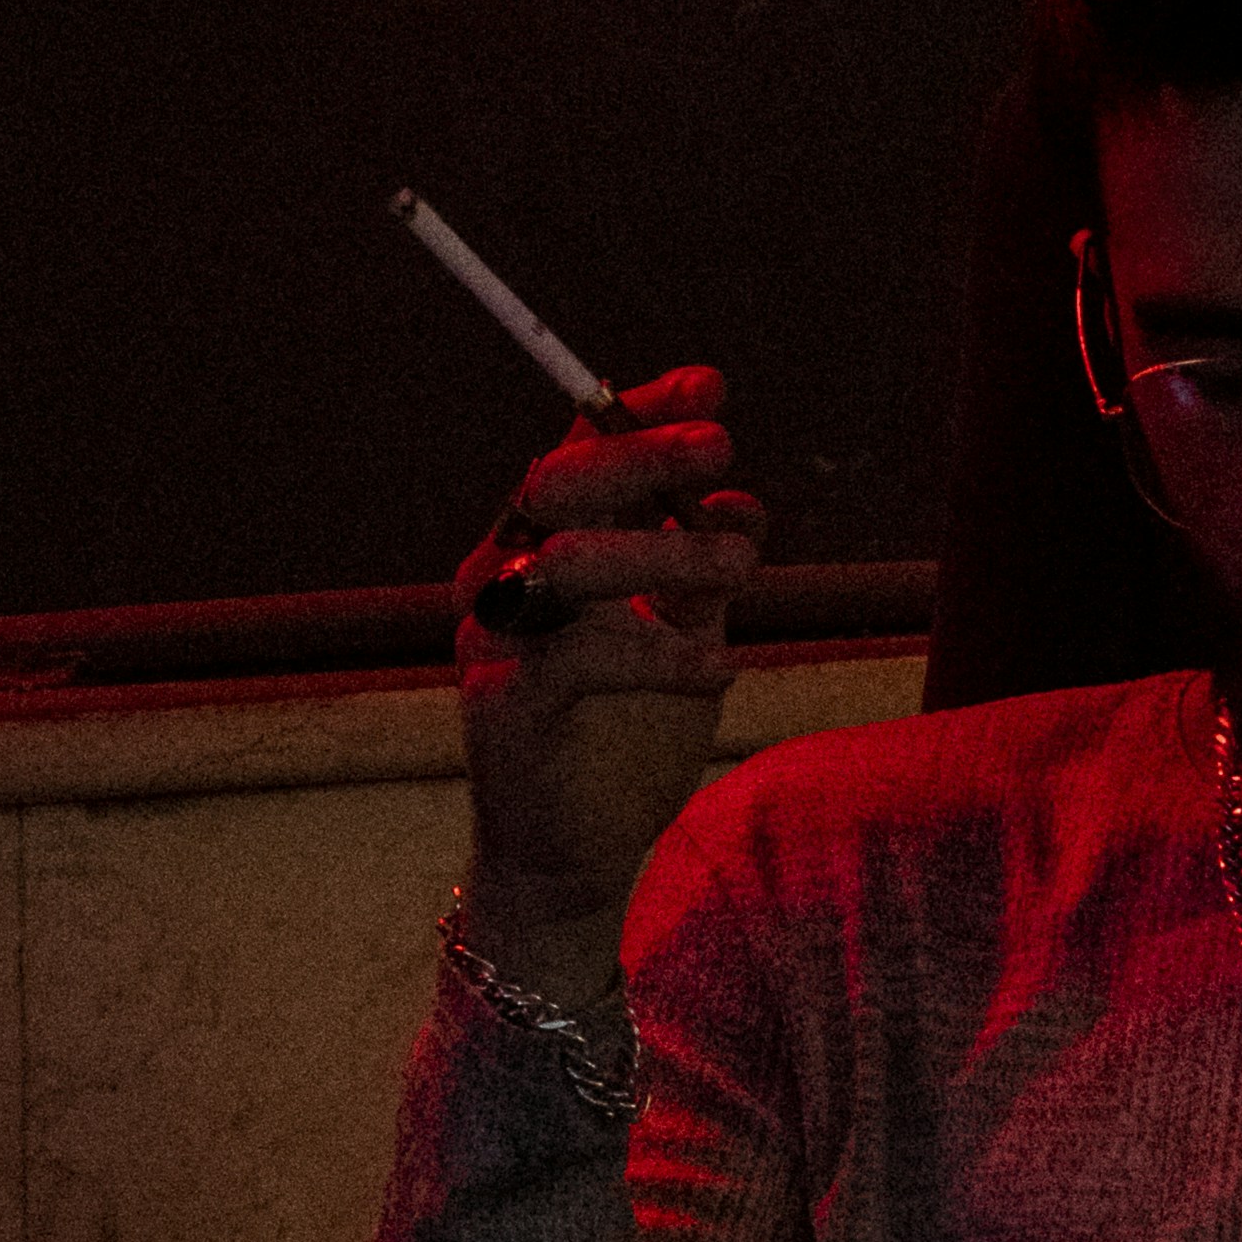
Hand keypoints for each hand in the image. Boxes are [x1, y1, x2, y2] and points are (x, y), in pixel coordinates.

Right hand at [453, 368, 761, 1005]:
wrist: (578, 856)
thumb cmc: (625, 734)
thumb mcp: (681, 630)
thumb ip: (703, 567)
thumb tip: (743, 497)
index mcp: (538, 545)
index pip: (576, 450)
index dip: (637, 409)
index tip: (712, 385)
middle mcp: (502, 577)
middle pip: (556, 484)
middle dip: (641, 454)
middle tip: (723, 445)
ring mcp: (495, 641)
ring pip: (568, 562)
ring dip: (664, 549)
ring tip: (746, 557)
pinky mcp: (505, 707)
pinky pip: (582, 659)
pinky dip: (662, 652)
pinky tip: (719, 666)